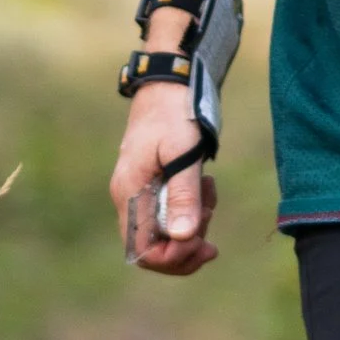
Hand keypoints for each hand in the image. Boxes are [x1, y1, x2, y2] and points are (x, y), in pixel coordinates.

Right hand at [109, 83, 218, 274]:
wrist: (168, 82)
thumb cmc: (175, 112)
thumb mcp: (183, 153)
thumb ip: (183, 195)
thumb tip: (182, 237)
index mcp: (130, 192)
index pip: (144, 252)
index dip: (174, 256)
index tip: (203, 239)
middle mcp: (128, 198)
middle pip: (154, 249)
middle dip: (188, 243)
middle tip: (211, 215)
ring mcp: (138, 192)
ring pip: (165, 233)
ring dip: (193, 224)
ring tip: (209, 191)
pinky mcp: (151, 185)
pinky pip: (169, 214)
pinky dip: (191, 209)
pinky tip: (205, 186)